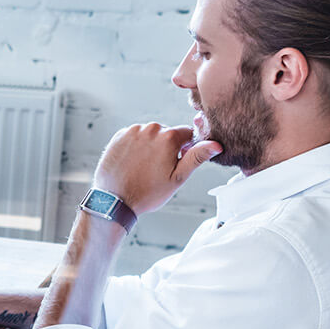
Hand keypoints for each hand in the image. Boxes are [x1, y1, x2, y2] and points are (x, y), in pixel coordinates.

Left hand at [92, 122, 222, 215]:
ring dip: (152, 146)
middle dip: (168, 147)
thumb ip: (197, 157)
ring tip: (145, 168)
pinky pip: (134, 137)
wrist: (114, 200)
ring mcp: (132, 131)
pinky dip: (136, 147)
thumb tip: (216, 144)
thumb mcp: (178, 178)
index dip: (187, 148)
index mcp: (168, 136)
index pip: (187, 133)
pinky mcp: (119, 136)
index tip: (178, 162)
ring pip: (150, 135)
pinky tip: (134, 163)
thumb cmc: (148, 192)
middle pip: (168, 133)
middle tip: (159, 169)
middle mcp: (150, 128)